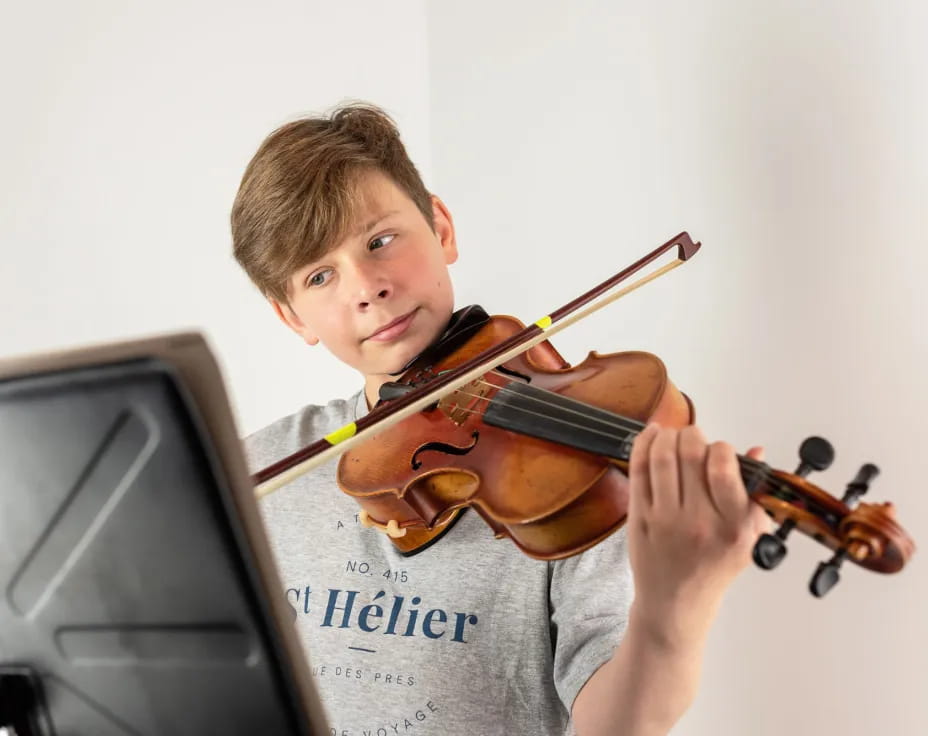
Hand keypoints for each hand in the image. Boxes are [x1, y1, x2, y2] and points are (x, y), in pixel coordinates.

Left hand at [626, 423, 770, 646]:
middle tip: (693, 436)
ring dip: (666, 436)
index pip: (724, 468)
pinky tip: (651, 435)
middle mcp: (698, 521)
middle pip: (690, 455)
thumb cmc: (713, 570)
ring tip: (672, 434)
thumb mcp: (748, 539)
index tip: (719, 450)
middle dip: (692, 435)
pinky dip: (642, 445)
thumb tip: (756, 450)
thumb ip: (756, 496)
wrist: (676, 604)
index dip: (720, 448)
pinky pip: (638, 470)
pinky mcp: (638, 517)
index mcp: (732, 526)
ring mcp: (664, 519)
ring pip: (661, 458)